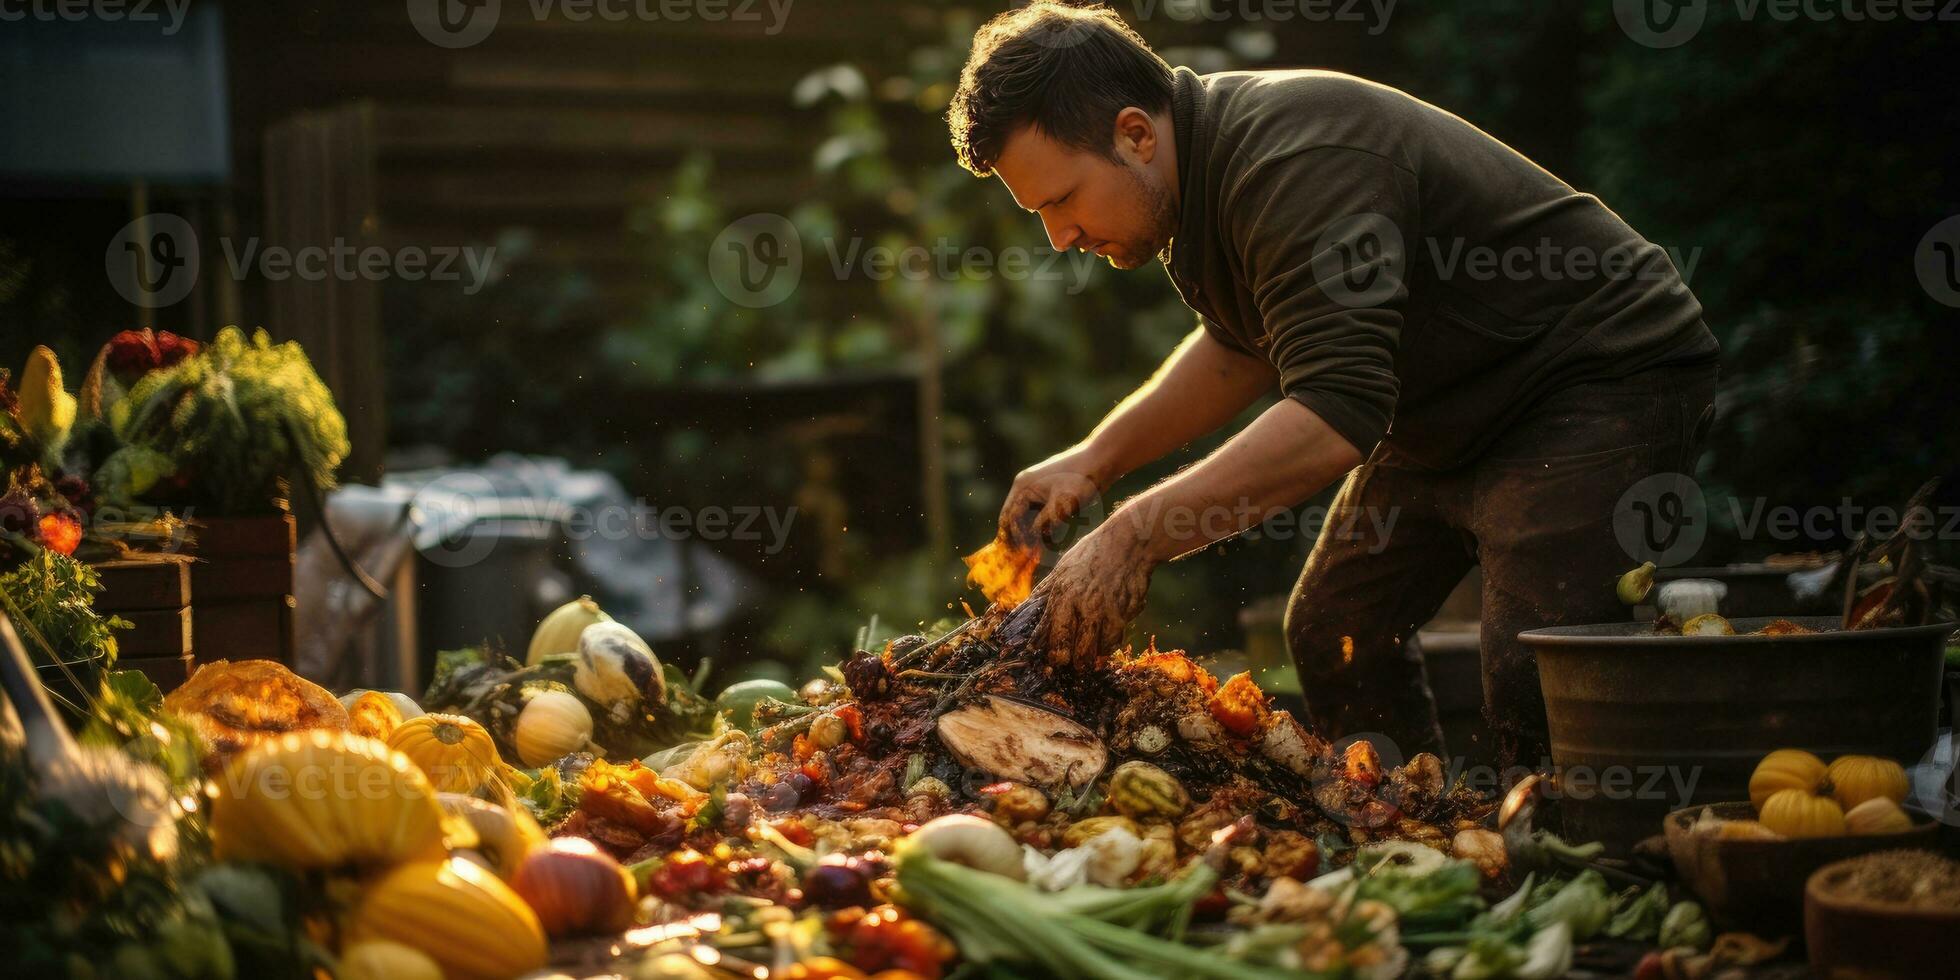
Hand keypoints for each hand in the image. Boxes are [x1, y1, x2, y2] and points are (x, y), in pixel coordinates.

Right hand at [998, 444, 1112, 550]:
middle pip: (1016, 518)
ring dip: (1032, 535)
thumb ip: (1044, 523)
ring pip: (1029, 518)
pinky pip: (1041, 515)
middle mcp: (1027, 488)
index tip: (1023, 555)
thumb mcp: (1061, 505)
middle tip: (1024, 559)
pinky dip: (1043, 528)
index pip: (1010, 517)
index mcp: (1023, 486)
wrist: (1102, 460)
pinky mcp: (1051, 495)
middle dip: (1020, 538)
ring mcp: (1039, 491)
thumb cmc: (1080, 479)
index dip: (1014, 537)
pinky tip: (1049, 543)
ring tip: (1035, 555)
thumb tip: (1030, 541)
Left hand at [1030, 521, 1153, 666]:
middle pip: (1067, 650)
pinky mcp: (1124, 616)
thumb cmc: (1092, 555)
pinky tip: (1103, 645)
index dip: (1043, 650)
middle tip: (1064, 662)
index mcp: (1062, 595)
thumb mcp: (1062, 570)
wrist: (1129, 543)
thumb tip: (1023, 612)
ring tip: (1084, 662)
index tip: (1044, 658)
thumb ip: (1044, 593)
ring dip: (1086, 660)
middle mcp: (1082, 606)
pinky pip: (1113, 644)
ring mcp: (1105, 613)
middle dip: (1064, 661)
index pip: (1047, 633)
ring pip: (1091, 653)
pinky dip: (1106, 649)